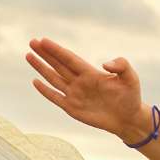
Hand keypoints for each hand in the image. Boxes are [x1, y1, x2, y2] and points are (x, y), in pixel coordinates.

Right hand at [26, 38, 145, 140]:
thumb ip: (121, 65)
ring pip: (53, 78)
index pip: (69, 58)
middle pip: (58, 65)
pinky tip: (35, 81)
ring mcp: (75, 95)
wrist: (129, 119)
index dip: (56, 50)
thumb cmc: (131, 97)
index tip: (43, 40)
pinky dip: (45, 90)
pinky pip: (55, 98)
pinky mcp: (72, 108)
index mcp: (90, 73)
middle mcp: (80, 82)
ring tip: (29, 55)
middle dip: (45, 54)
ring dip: (41, 68)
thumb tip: (104, 63)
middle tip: (32, 42)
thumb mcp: (131, 78)